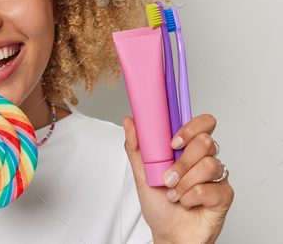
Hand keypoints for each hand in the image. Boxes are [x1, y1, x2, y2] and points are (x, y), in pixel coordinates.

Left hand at [122, 114, 234, 243]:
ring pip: (208, 164)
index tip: (173, 142)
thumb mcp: (142, 174)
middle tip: (168, 178)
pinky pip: (209, 188)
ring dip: (184, 182)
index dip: (191, 127)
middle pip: (206, 141)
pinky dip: (190, 197)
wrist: (169, 235)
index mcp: (188, 150)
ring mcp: (216, 177)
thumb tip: (129, 122)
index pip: (203, 123)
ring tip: (174, 193)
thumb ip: (136, 147)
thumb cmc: (159, 206)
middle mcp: (205, 159)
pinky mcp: (224, 195)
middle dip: (181, 162)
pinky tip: (185, 203)